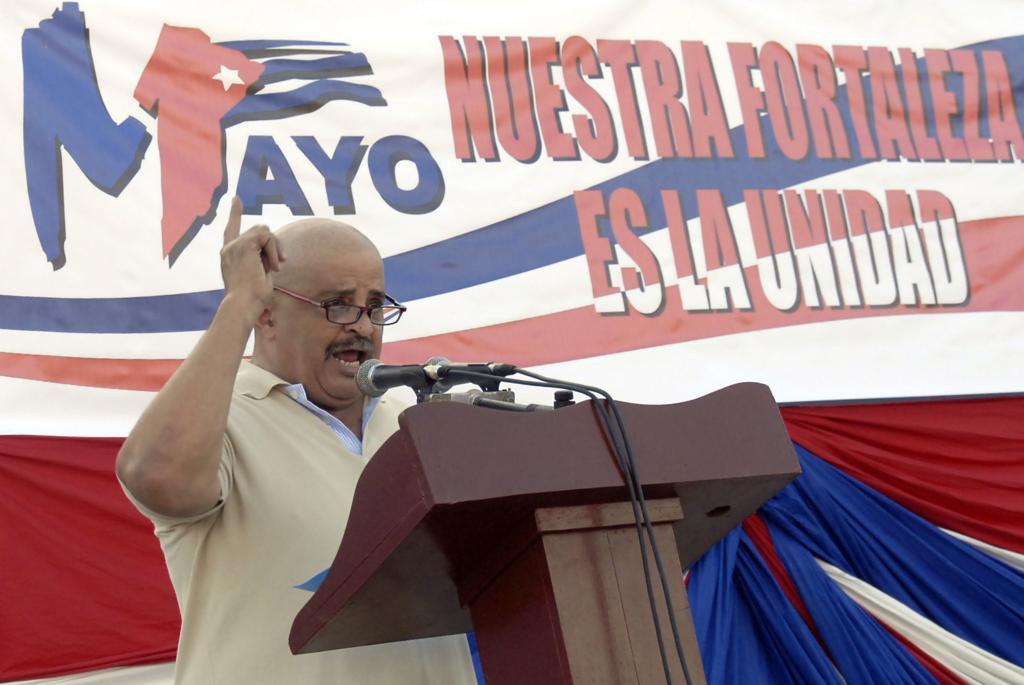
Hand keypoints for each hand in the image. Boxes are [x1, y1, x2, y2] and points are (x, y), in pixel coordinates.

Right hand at [219, 197, 285, 320]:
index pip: (232, 229)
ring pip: (265, 231)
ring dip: (275, 249)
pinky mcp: (244, 245)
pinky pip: (267, 236)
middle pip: (260, 230)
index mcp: (230, 254)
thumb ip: (263, 260)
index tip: (236, 199)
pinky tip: (273, 265)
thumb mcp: (259, 275)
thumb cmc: (252, 299)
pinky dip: (274, 249)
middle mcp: (229, 247)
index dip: (235, 213)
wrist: (243, 305)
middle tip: (276, 266)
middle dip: (273, 246)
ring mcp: (235, 245)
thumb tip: (277, 251)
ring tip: (274, 267)